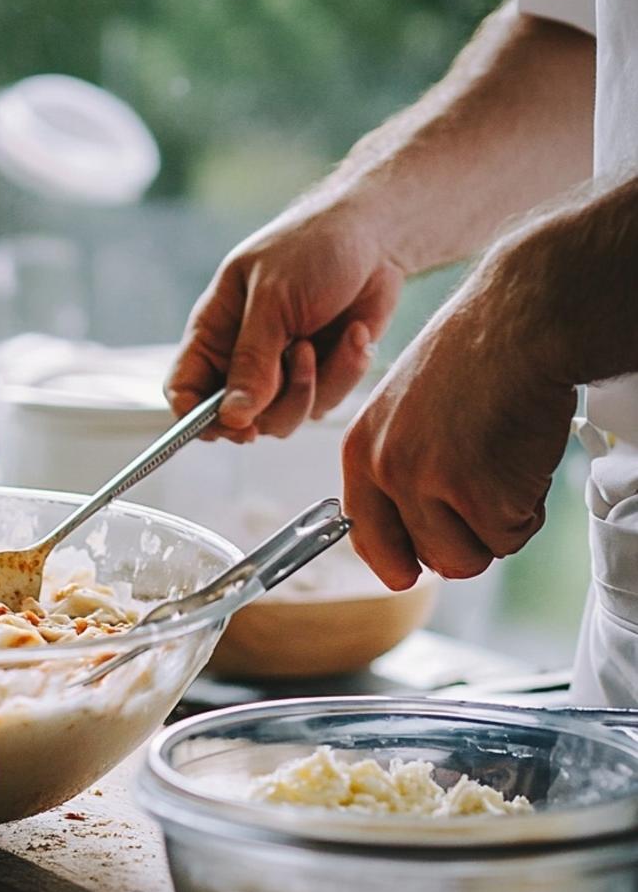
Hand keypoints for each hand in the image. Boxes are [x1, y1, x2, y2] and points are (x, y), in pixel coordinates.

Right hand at [167, 200, 404, 440]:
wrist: (373, 237)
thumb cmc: (311, 249)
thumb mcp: (274, 300)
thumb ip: (252, 360)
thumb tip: (232, 417)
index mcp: (214, 332)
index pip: (184, 389)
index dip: (195, 417)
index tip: (229, 424)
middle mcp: (240, 359)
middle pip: (235, 418)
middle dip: (270, 404)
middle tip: (299, 359)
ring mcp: (279, 373)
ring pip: (282, 420)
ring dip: (310, 384)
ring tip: (322, 338)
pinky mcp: (318, 379)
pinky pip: (323, 405)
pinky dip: (343, 372)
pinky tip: (353, 333)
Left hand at [341, 253, 576, 588]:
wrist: (519, 319)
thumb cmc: (473, 356)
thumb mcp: (406, 408)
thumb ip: (399, 464)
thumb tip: (412, 529)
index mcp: (361, 449)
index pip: (363, 531)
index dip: (390, 559)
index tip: (406, 573)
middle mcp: (386, 470)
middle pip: (430, 558)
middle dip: (466, 540)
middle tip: (487, 496)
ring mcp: (430, 484)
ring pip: (471, 557)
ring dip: (500, 526)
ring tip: (505, 468)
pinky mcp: (479, 494)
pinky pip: (511, 537)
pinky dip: (529, 509)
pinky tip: (524, 459)